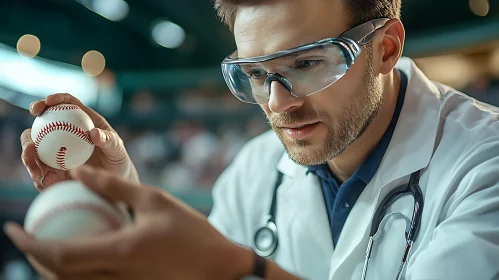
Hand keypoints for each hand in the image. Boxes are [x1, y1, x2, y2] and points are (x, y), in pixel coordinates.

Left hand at [4, 165, 252, 279]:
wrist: (216, 265)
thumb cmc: (189, 230)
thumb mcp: (154, 199)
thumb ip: (114, 186)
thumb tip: (78, 172)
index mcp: (119, 253)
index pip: (60, 254)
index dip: (30, 244)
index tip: (13, 229)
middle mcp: (115, 276)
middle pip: (58, 275)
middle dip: (33, 257)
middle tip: (24, 235)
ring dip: (51, 266)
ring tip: (44, 244)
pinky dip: (74, 270)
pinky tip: (78, 253)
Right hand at [21, 93, 138, 190]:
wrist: (114, 181)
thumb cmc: (117, 159)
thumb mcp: (117, 148)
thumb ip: (108, 140)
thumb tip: (94, 133)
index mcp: (79, 121)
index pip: (65, 104)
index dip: (55, 99)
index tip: (48, 102)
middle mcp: (61, 135)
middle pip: (40, 126)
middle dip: (31, 126)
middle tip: (32, 133)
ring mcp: (53, 154)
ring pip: (32, 150)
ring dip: (27, 152)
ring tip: (30, 154)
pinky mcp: (50, 172)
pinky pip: (38, 171)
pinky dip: (35, 172)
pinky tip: (39, 176)